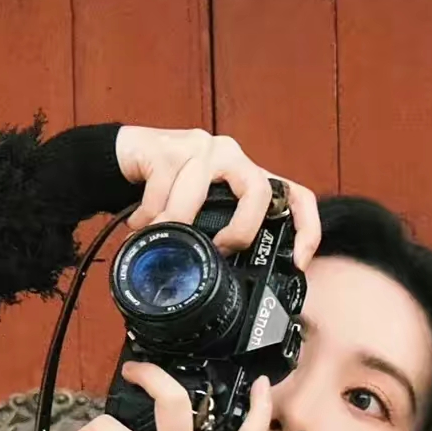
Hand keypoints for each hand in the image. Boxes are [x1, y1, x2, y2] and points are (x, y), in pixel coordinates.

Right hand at [114, 125, 321, 269]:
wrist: (125, 157)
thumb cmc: (169, 191)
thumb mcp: (203, 217)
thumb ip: (220, 238)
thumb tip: (231, 283)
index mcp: (247, 178)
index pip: (295, 195)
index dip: (306, 229)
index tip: (298, 264)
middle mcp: (232, 158)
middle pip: (259, 190)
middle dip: (240, 230)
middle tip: (217, 249)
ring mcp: (202, 148)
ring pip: (199, 191)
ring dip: (176, 224)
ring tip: (161, 238)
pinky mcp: (168, 146)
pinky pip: (163, 190)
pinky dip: (149, 217)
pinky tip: (140, 225)